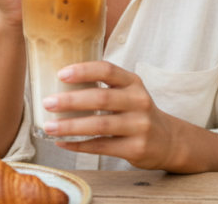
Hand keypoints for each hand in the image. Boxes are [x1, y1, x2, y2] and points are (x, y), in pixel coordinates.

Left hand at [40, 61, 179, 170]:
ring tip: (49, 126)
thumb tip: (60, 85)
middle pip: (101, 98)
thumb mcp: (129, 93)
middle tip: (48, 103)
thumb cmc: (137, 113)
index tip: (61, 74)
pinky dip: (79, 145)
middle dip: (71, 101)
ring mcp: (139, 126)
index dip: (84, 71)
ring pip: (99, 125)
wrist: (169, 141)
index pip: (108, 70)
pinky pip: (102, 146)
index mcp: (133, 83)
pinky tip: (62, 143)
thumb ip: (104, 87)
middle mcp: (138, 102)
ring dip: (70, 126)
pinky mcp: (136, 149)